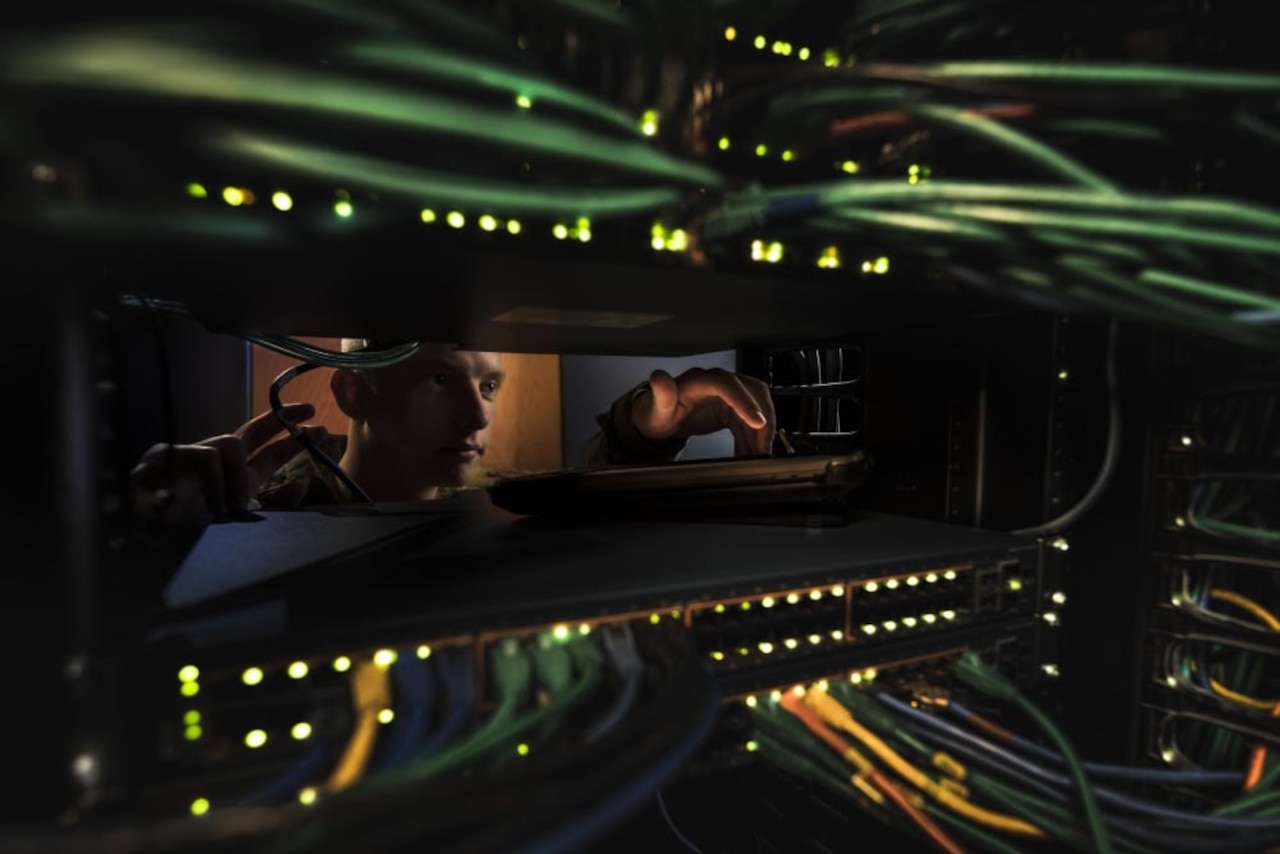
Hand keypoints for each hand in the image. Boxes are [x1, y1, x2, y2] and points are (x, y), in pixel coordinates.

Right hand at [130, 403, 327, 522]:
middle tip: (306, 412)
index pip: (265, 452)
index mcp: (229, 480)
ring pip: (224, 446)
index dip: (292, 439)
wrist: (139, 551)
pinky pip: (191, 459)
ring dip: (231, 477)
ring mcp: (181, 460)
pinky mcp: (156, 463)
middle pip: (246, 433)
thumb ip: (264, 503)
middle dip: (279, 420)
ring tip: (226, 508)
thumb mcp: (234, 521)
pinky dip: (200, 482)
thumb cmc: (185, 537)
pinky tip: (188, 501)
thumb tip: (302, 485)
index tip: (321, 429)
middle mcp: (207, 465)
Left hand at [631, 368, 775, 455]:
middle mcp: (717, 383)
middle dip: (764, 418)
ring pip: (756, 408)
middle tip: (764, 446)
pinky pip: (748, 422)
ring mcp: (726, 395)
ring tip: (758, 456)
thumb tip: (659, 378)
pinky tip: (748, 453)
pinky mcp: (730, 408)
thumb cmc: (656, 412)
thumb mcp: (655, 407)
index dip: (745, 401)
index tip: (757, 422)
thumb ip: (660, 393)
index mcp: (699, 381)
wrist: (656, 418)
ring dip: (760, 433)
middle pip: (752, 392)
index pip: (728, 385)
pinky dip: (752, 438)